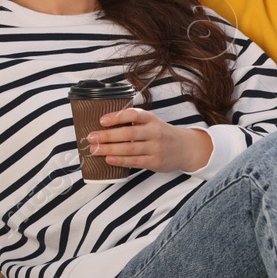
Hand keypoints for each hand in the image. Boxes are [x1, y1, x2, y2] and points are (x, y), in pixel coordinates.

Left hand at [86, 107, 212, 172]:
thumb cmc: (161, 133)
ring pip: (129, 148)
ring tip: (94, 150)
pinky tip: (108, 159)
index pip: (133, 115)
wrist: (185, 148)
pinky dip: (120, 160)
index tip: (102, 120)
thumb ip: (133, 122)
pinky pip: (135, 161)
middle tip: (91, 138)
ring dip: (109, 149)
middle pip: (128, 133)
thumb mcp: (151, 122)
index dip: (117, 117)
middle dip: (107, 136)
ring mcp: (156, 148)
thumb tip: (104, 126)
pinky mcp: (155, 162)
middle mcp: (154, 132)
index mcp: (151, 119)